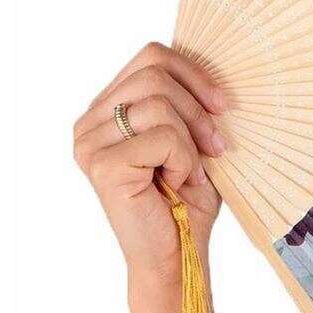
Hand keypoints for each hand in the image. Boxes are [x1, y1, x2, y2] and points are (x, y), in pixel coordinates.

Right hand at [72, 40, 229, 279]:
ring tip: (190, 173)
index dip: (193, 73)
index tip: (223, 106)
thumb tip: (212, 59)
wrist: (177, 256)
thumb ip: (186, 101)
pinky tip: (177, 183)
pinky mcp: (102, 163)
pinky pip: (162, 136)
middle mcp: (89, 122)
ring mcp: (90, 142)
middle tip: (217, 147)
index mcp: (106, 109)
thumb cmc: (185, 203)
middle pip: (155, 73)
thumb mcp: (191, 141)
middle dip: (197, 109)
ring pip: (160, 102)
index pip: (150, 56)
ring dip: (191, 142)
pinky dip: (184, 160)